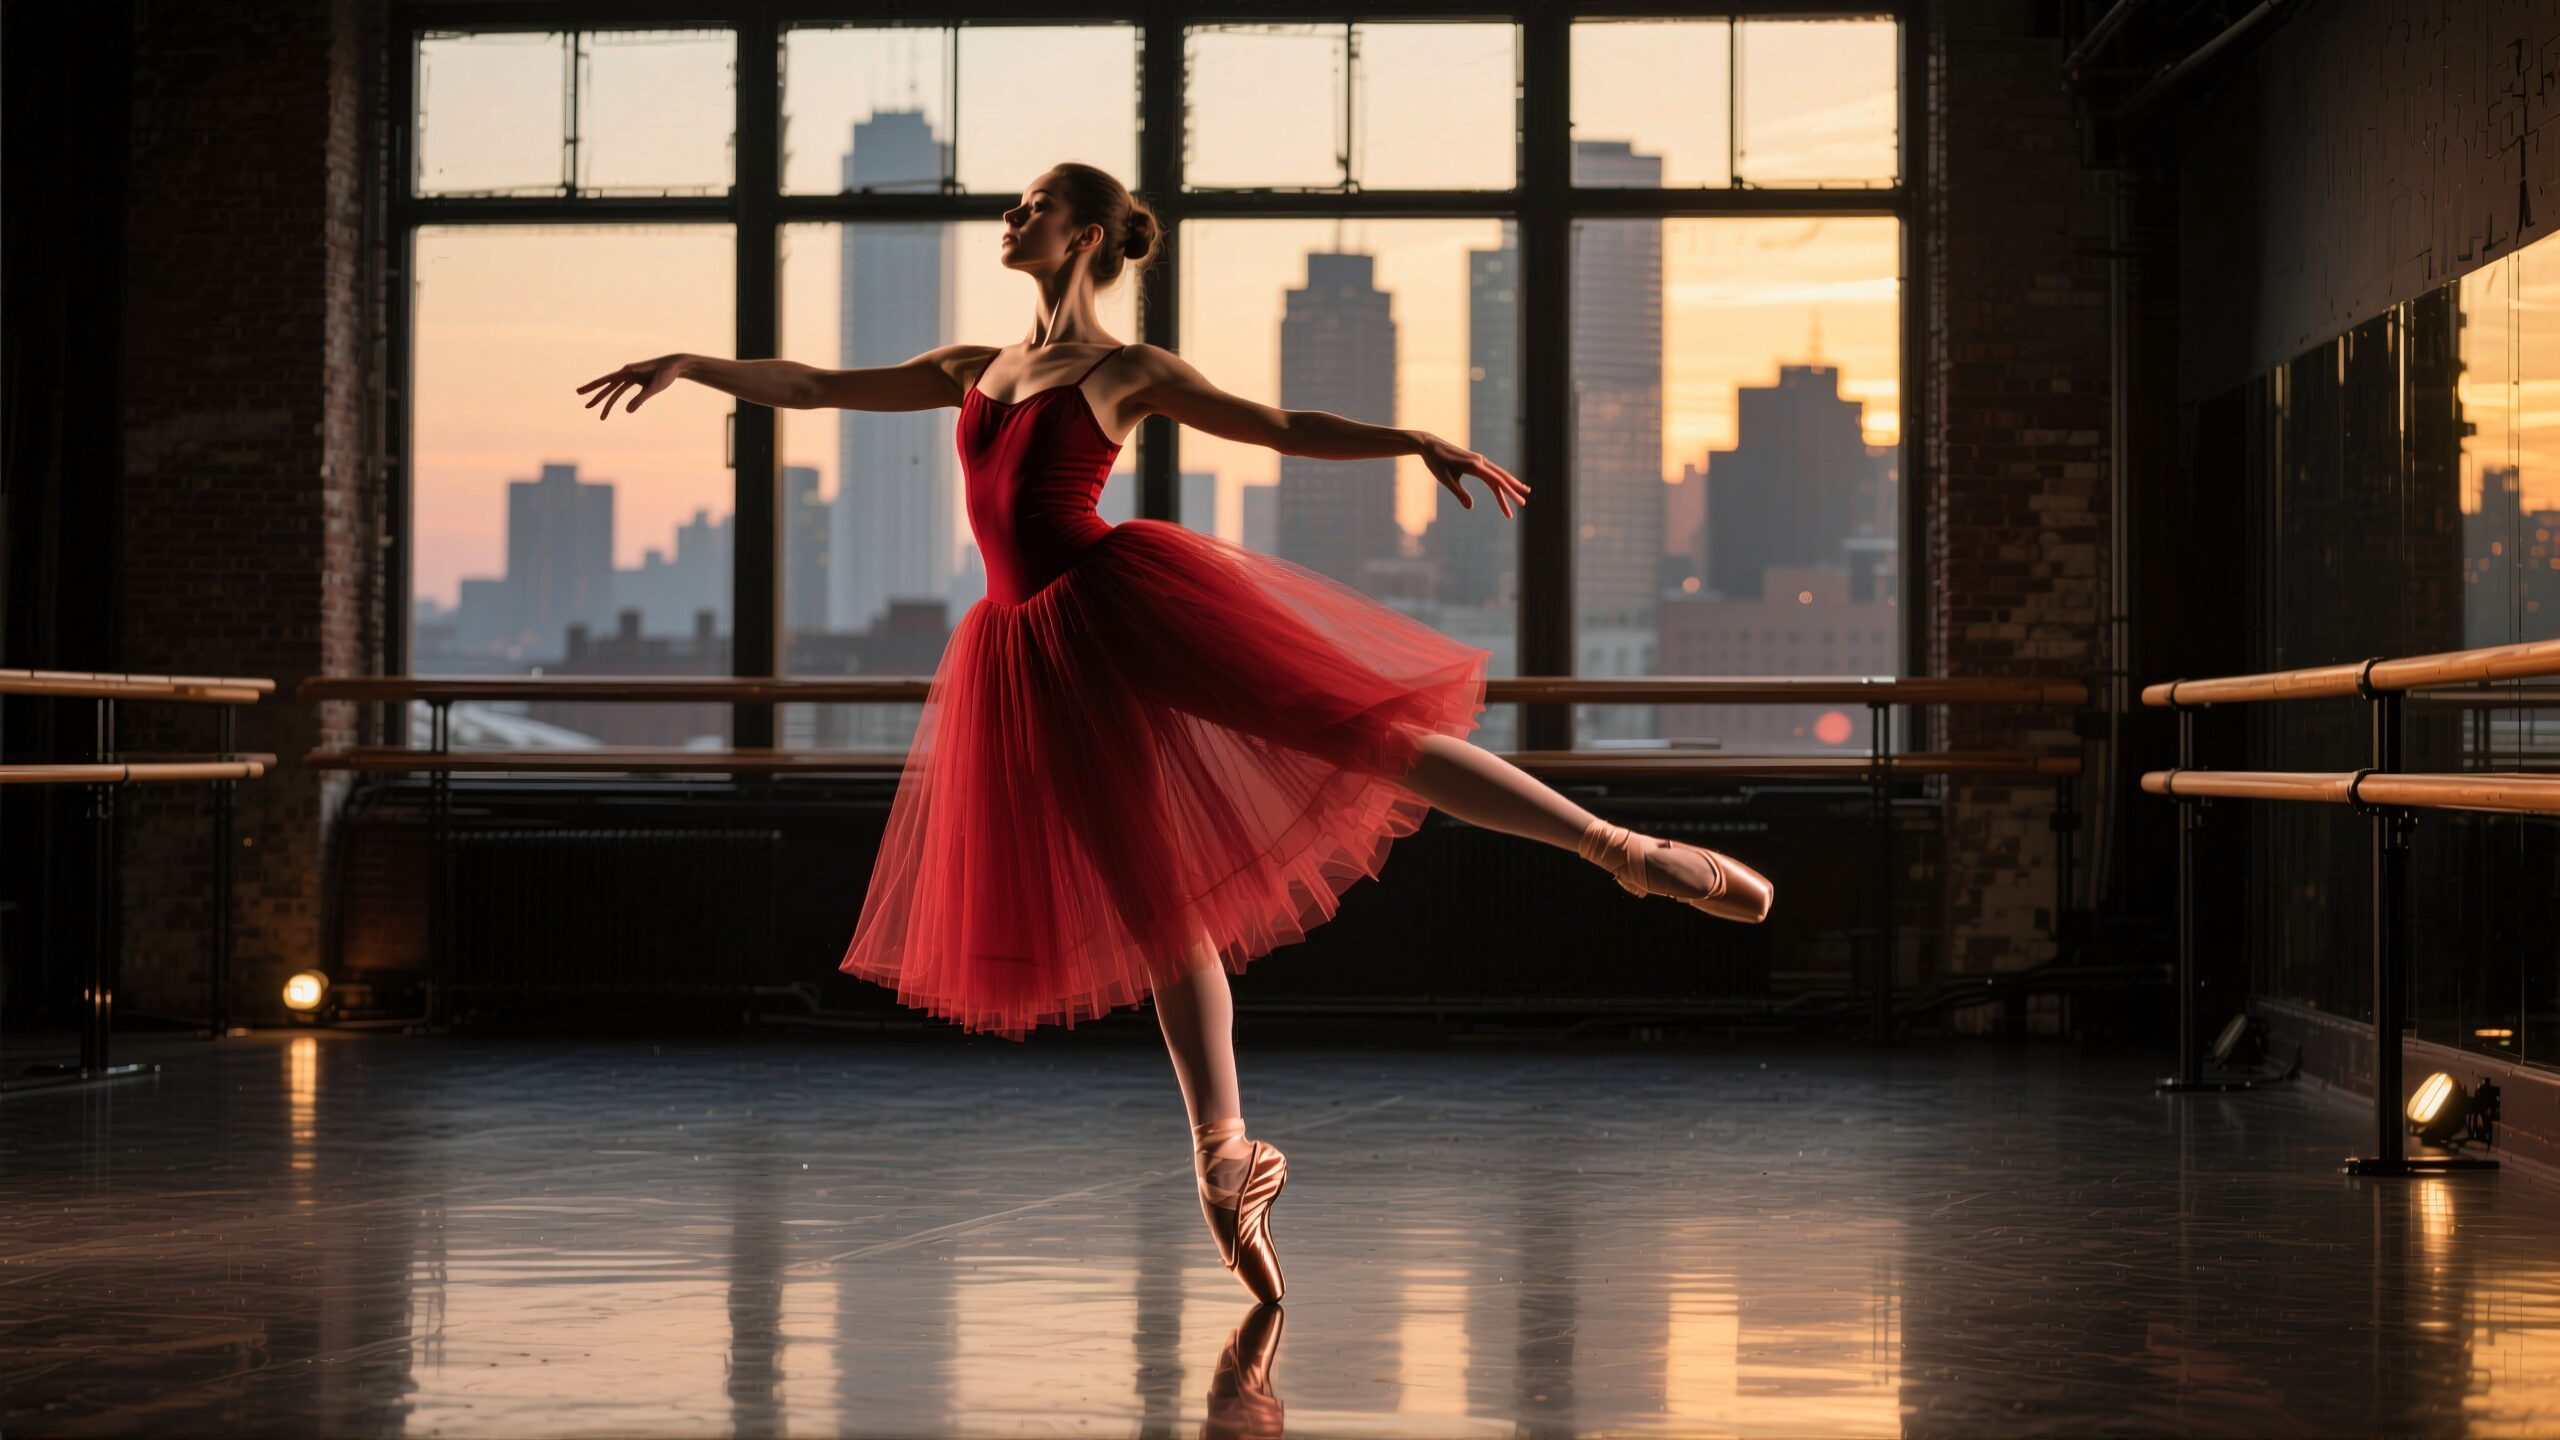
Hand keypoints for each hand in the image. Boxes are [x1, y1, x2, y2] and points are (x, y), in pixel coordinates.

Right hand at [575, 353, 690, 420]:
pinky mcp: (636, 380)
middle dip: (596, 397)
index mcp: (628, 371)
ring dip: (607, 402)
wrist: (676, 365)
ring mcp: (631, 376)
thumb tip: (627, 411)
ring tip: (601, 416)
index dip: (592, 387)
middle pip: (607, 386)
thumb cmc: (666, 374)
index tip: (580, 392)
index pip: (606, 380)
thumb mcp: (655, 388)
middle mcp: (626, 372)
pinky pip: (622, 390)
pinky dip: (617, 398)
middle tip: (585, 406)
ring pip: (615, 390)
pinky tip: (613, 406)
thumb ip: (641, 399)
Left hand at [1414, 431, 1530, 518]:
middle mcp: (1480, 461)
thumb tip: (1470, 507)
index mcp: (1474, 465)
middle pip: (1501, 477)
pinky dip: (1500, 479)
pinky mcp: (1476, 462)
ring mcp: (1479, 460)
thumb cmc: (1436, 462)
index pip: (1496, 481)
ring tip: (1522, 492)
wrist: (1430, 445)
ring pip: (1498, 474)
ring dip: (1510, 484)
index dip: (1508, 493)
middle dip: (1513, 490)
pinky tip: (1505, 486)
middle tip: (1524, 502)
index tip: (1518, 502)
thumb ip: (1458, 493)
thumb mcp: (1445, 479)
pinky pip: (1492, 472)